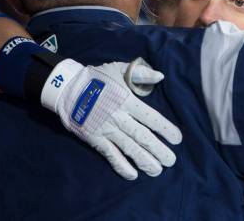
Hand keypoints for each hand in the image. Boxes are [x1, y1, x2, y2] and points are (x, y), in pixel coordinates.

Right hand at [41, 58, 182, 179]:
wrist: (67, 87)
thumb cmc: (97, 78)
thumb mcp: (118, 69)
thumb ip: (140, 74)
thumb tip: (160, 76)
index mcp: (127, 100)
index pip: (150, 117)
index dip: (165, 129)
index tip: (177, 139)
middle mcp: (118, 117)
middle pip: (142, 136)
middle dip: (158, 150)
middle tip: (171, 161)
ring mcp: (106, 129)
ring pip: (129, 148)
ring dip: (144, 161)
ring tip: (157, 171)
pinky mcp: (94, 138)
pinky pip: (110, 154)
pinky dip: (121, 166)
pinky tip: (133, 175)